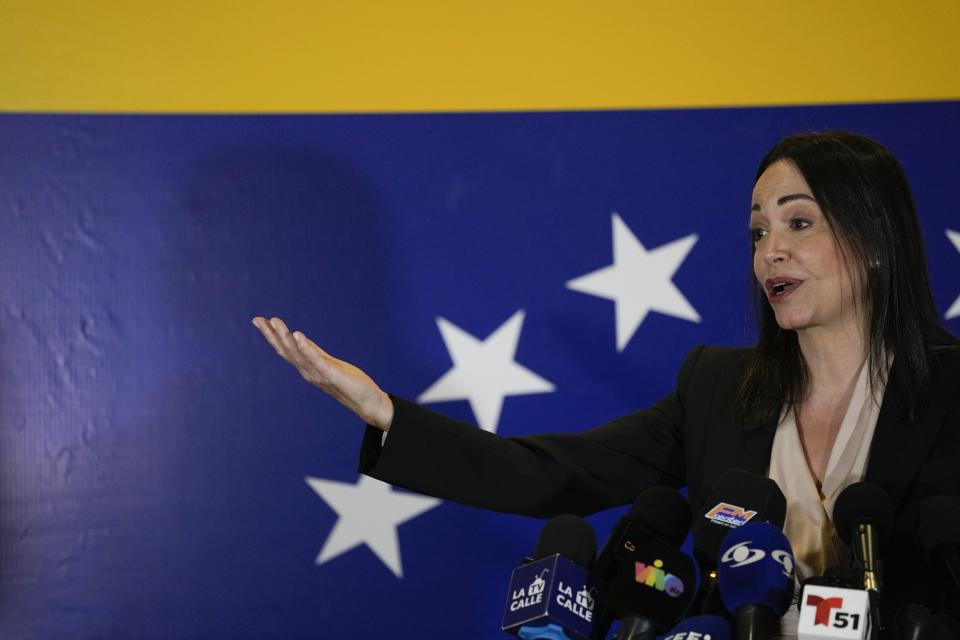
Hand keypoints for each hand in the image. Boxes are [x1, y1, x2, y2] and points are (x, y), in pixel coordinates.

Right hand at [251, 316, 393, 430]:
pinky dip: (306, 348)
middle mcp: (309, 371)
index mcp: (308, 368)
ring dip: (285, 338)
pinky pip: (317, 360)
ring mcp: (319, 373)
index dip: (272, 336)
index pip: (286, 350)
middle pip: (286, 351)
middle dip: (271, 335)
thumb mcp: (328, 364)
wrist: (367, 403)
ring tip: (275, 322)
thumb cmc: (349, 383)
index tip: (259, 320)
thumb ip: (314, 353)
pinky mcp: (332, 374)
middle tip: (257, 320)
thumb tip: (299, 340)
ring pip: (297, 353)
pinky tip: (298, 335)